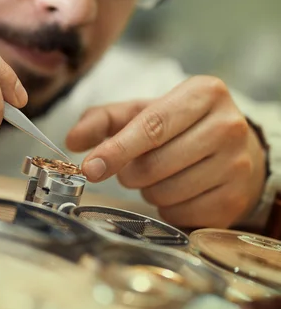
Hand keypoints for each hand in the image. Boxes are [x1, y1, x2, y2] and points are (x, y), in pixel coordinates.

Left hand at [66, 76, 266, 227]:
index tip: (89, 168)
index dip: (117, 150)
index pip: (152, 127)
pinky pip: (181, 214)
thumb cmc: (178, 126)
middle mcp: (227, 126)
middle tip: (134, 167)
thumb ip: (102, 120)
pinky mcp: (236, 198)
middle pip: (155, 165)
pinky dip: (167, 208)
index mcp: (203, 93)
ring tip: (160, 175)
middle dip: (131, 173)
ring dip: (148, 190)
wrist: (232, 149)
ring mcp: (237, 165)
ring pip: (166, 193)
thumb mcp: (141, 112)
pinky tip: (177, 191)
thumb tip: (72, 140)